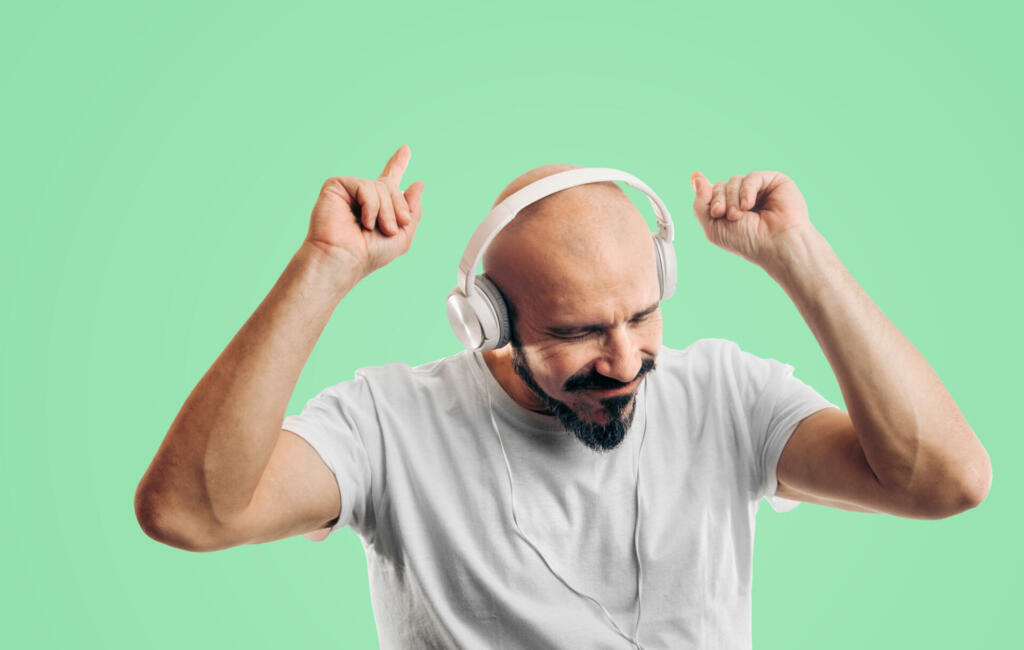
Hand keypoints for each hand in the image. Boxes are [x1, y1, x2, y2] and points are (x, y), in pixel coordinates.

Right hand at [304, 145, 424, 277]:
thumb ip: (413, 210)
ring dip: (386, 211)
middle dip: (398, 208)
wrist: (345, 259)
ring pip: (380, 186)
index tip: (406, 149)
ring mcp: (349, 189)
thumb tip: (418, 183)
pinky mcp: (336, 186)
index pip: (389, 179)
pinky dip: (371, 206)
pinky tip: (364, 222)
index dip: (397, 164)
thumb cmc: (370, 254)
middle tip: (392, 229)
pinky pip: (365, 186)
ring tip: (378, 229)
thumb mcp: (403, 236)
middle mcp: (362, 195)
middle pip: (391, 185)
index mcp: (377, 205)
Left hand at [689, 170, 814, 267]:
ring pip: (734, 180)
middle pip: (720, 185)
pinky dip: (746, 191)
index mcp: (730, 209)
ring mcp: (759, 190)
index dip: (708, 196)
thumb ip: (700, 204)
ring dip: (732, 199)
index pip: (712, 193)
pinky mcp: (773, 182)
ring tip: (738, 216)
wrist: (775, 245)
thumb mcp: (713, 228)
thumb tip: (695, 177)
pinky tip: (749, 205)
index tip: (712, 206)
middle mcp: (744, 198)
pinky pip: (751, 177)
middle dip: (719, 200)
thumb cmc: (747, 242)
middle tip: (725, 215)